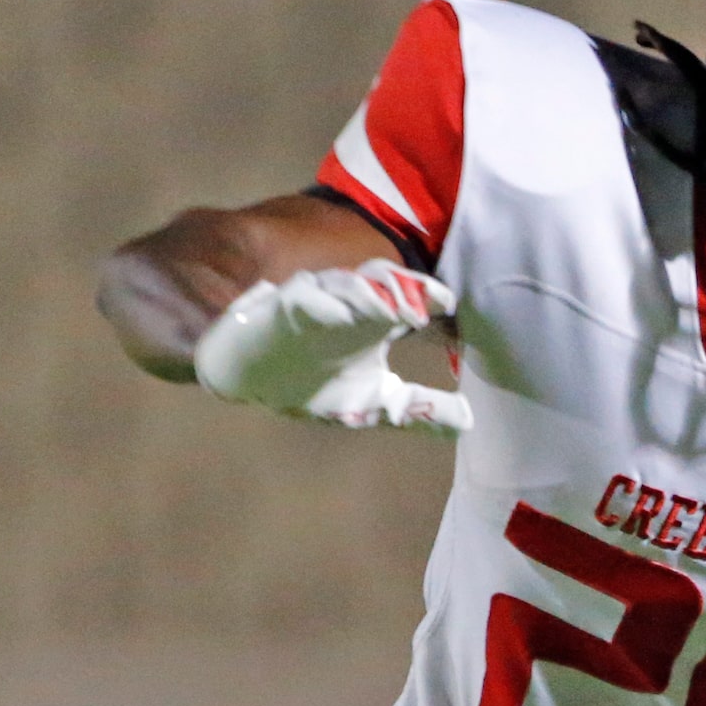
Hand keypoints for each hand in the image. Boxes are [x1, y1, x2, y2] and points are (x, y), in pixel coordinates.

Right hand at [192, 260, 472, 434]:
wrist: (239, 371)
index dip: (429, 296)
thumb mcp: (369, 401)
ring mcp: (315, 302)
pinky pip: (304, 298)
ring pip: (348, 286)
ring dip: (372, 293)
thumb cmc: (306, 380)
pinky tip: (340, 317)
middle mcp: (349, 306)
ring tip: (396, 310)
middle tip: (430, 305)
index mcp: (373, 322)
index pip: (408, 299)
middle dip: (406, 289)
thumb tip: (467, 422)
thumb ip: (416, 407)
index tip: (450, 303)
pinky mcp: (280, 308)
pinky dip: (324, 303)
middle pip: (383, 283)